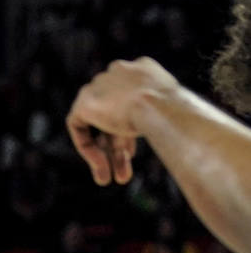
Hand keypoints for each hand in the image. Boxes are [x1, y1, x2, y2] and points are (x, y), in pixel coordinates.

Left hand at [66, 57, 179, 185]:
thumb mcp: (169, 114)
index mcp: (141, 71)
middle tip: (121, 176)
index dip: (128, 134)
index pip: (129, 105)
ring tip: (108, 181)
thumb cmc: (173, 112)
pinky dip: (89, 150)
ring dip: (104, 156)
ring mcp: (100, 85)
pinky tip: (100, 166)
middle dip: (117, 150)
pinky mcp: (84, 101)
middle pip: (113, 118)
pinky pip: (80, 129)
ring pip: (98, 127)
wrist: (157, 104)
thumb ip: (156, 120)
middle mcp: (119, 74)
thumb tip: (170, 139)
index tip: (131, 154)